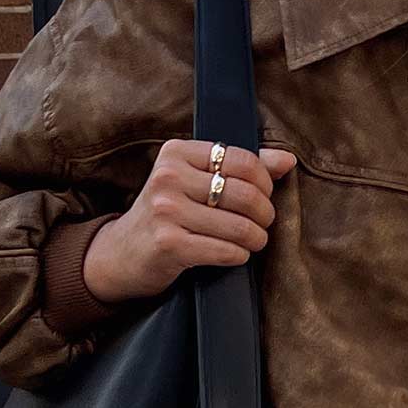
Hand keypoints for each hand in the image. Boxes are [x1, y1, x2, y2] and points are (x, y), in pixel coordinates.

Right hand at [83, 139, 297, 303]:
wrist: (120, 254)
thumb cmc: (167, 214)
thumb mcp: (195, 182)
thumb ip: (241, 168)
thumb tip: (287, 159)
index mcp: (176, 153)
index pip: (242, 161)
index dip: (265, 182)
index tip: (263, 195)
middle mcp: (168, 177)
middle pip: (244, 194)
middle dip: (265, 213)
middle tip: (262, 223)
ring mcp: (166, 211)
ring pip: (239, 226)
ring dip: (256, 238)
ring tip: (253, 241)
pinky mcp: (168, 244)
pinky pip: (225, 250)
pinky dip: (239, 255)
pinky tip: (236, 254)